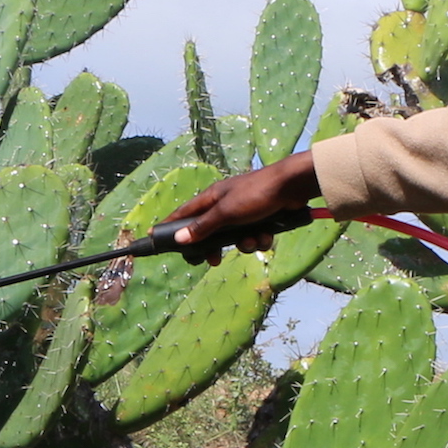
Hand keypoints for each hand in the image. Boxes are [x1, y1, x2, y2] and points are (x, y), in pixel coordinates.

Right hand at [168, 152, 323, 260]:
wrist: (292, 187)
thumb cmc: (256, 194)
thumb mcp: (226, 212)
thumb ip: (203, 227)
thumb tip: (179, 239)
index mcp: (212, 198)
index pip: (184, 213)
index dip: (170, 225)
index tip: (155, 236)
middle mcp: (225, 205)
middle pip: (209, 233)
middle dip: (214, 247)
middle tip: (213, 260)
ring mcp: (243, 213)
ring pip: (234, 238)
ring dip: (244, 244)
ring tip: (252, 240)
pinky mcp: (260, 220)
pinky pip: (253, 237)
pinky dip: (260, 239)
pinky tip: (267, 235)